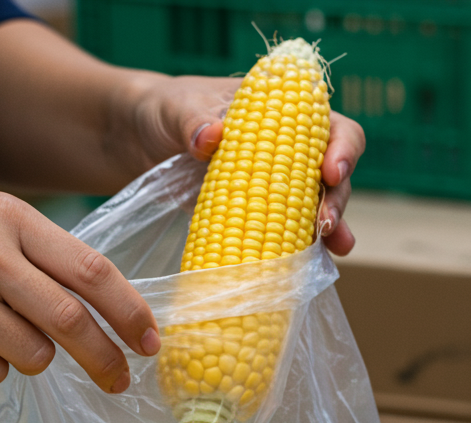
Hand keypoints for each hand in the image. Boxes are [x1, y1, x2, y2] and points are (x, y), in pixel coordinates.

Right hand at [0, 178, 159, 390]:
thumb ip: (34, 253)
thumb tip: (99, 307)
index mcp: (8, 217)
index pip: (92, 269)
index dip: (131, 312)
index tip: (150, 341)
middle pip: (71, 322)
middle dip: (104, 359)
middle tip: (118, 381)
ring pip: (30, 355)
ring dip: (29, 359)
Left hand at [125, 73, 365, 254]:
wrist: (132, 139)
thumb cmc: (162, 110)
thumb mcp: (175, 108)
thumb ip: (194, 121)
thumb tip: (211, 137)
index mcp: (281, 111)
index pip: (331, 126)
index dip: (341, 149)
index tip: (330, 173)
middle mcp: (285, 147)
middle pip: (330, 172)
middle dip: (336, 198)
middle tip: (326, 223)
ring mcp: (270, 180)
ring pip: (314, 203)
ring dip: (328, 226)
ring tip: (335, 248)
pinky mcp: (249, 209)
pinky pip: (280, 227)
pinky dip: (295, 244)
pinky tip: (308, 263)